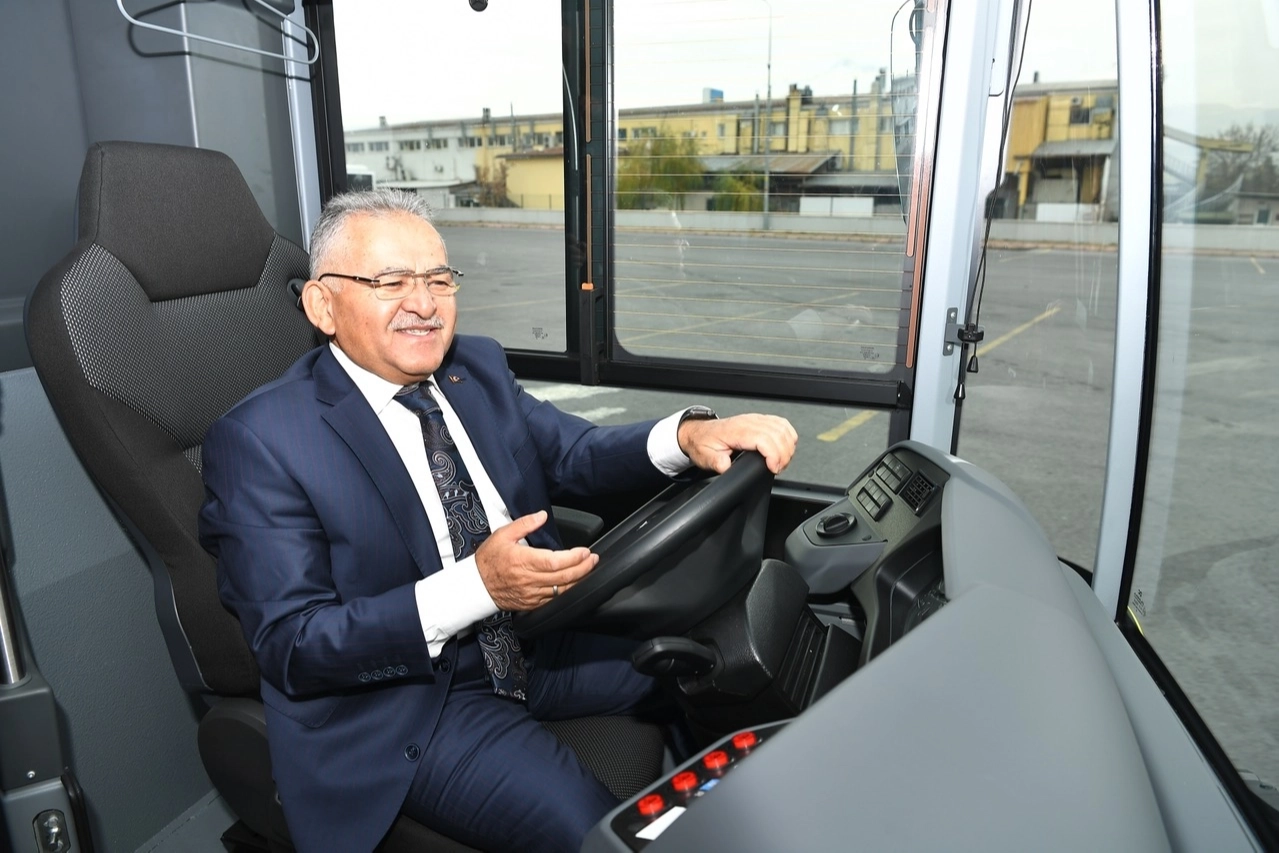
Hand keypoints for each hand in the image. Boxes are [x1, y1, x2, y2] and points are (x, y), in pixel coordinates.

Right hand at [475, 510, 598, 610]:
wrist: (476, 585)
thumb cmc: (488, 560)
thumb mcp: (503, 534)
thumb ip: (524, 524)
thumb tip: (542, 515)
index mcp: (523, 561)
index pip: (555, 561)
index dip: (574, 558)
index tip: (585, 551)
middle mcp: (529, 579)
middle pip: (564, 577)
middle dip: (583, 568)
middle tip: (593, 559)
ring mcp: (531, 594)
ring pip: (562, 590)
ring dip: (578, 580)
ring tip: (588, 569)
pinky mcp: (532, 603)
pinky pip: (554, 599)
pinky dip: (566, 591)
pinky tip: (573, 583)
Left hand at [678, 413, 797, 474]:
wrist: (699, 433)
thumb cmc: (704, 444)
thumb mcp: (705, 457)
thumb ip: (717, 462)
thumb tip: (727, 466)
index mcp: (736, 431)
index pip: (764, 438)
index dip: (774, 454)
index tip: (774, 468)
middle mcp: (748, 422)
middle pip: (778, 434)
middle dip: (784, 454)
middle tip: (778, 468)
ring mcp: (755, 419)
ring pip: (782, 427)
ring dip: (788, 446)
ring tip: (781, 461)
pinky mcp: (760, 420)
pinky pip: (781, 423)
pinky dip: (788, 435)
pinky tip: (785, 447)